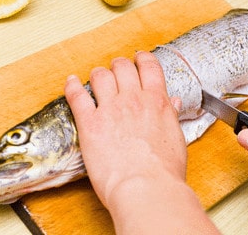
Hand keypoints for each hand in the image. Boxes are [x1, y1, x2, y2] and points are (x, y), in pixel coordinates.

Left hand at [64, 51, 219, 233]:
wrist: (146, 188)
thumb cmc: (163, 172)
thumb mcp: (176, 139)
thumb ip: (171, 117)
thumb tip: (173, 103)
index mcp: (157, 102)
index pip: (149, 67)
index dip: (142, 58)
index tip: (139, 58)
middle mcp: (133, 99)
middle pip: (122, 67)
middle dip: (118, 65)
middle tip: (116, 69)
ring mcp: (110, 109)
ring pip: (100, 76)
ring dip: (98, 74)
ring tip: (96, 77)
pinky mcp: (90, 123)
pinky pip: (77, 96)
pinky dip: (71, 86)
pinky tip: (70, 82)